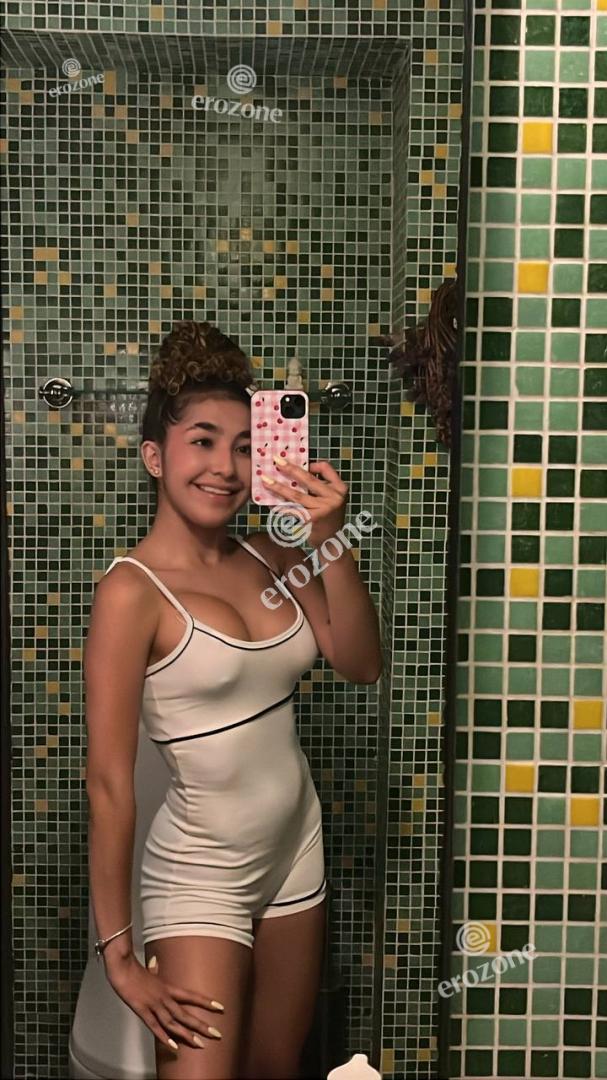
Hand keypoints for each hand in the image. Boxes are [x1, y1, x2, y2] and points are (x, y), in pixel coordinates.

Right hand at [106, 952, 223, 1053]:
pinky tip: (173, 1046)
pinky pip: (155, 1026)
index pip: (191, 996)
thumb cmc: (134, 969)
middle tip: (216, 1034)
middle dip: (201, 1025)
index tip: (220, 1007)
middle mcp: (164, 997)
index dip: (206, 1002)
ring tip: (200, 1044)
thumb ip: (154, 969)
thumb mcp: (148, 970)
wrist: (122, 967)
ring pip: (173, 1022)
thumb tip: (155, 962)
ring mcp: (154, 1005)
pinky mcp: (142, 1010)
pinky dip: (164, 1037)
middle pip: (185, 1013)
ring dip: (186, 1034)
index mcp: (168, 988)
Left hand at [262, 456, 348, 548]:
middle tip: (276, 460)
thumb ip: (321, 485)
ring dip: (279, 487)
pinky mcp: (312, 520)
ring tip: (266, 481)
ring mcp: (323, 509)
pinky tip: (269, 503)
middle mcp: (334, 497)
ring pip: (297, 495)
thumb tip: (296, 471)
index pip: (326, 468)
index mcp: (340, 488)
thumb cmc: (328, 517)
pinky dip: (279, 507)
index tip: (301, 463)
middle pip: (308, 479)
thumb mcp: (332, 498)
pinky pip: (292, 510)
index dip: (313, 464)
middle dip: (290, 469)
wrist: (332, 541)